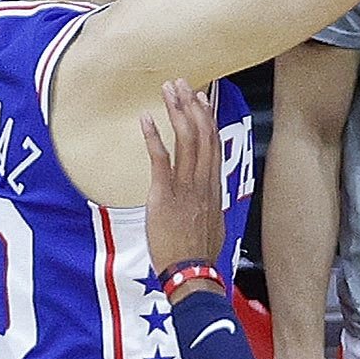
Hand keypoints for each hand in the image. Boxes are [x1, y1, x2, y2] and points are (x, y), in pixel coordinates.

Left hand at [140, 80, 226, 280]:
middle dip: (192, 105)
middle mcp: (203, 182)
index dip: (207, 118)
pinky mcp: (165, 196)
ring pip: (187, 141)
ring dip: (177, 112)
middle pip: (202, 135)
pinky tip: (146, 119)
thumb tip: (204, 201)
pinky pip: (161, 160)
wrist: (192, 274)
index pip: (214, 144)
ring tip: (168, 90)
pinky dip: (154, 137)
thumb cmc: (198, 256)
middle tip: (182, 84)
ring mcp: (185, 188)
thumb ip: (207, 206)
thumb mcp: (212, 226)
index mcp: (213, 188)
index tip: (201, 99)